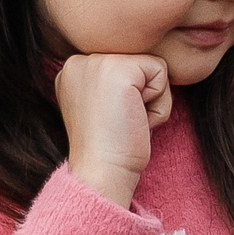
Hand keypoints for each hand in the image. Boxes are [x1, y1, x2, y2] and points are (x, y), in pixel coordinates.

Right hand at [56, 52, 171, 209]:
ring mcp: (96, 62)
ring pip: (152, 67)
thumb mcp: (104, 105)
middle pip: (139, 62)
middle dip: (141, 96)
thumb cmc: (109, 149)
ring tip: (127, 122)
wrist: (101, 174)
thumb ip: (115, 82)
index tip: (112, 121)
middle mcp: (78, 60)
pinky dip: (159, 103)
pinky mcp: (118, 69)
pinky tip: (136, 120)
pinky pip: (161, 72)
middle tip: (121, 123)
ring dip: (152, 100)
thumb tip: (146, 71)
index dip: (130, 96)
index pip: (125, 64)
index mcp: (72, 69)